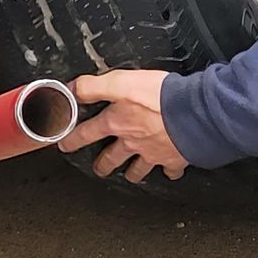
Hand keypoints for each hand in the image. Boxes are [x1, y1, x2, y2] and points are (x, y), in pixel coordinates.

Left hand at [66, 70, 188, 182]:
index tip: (64, 145)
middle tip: (99, 168)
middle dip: (103, 165)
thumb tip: (72, 88)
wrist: (192, 114)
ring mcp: (152, 152)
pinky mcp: (173, 157)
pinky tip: (169, 172)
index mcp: (116, 124)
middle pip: (112, 158)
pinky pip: (170, 169)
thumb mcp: (120, 82)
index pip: (86, 133)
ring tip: (130, 175)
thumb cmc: (159, 98)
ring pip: (138, 169)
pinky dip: (169, 172)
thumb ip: (94, 86)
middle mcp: (131, 142)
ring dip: (132, 173)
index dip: (72, 139)